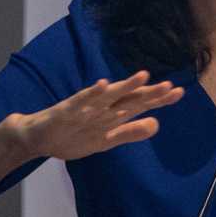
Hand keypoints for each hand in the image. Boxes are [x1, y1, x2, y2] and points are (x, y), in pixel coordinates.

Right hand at [2, 70, 183, 160]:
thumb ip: (130, 132)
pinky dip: (92, 93)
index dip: (158, 100)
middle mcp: (102, 107)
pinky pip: (81, 101)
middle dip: (149, 93)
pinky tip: (103, 85)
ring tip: (143, 76)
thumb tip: (157, 124)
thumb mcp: (106, 140)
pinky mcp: (67, 110)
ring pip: (109, 96)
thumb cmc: (72, 135)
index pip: (139, 104)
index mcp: (112, 114)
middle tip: (171, 87)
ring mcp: (85, 107)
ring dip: (125, 86)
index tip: (179, 93)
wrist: (36, 138)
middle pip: (129, 98)